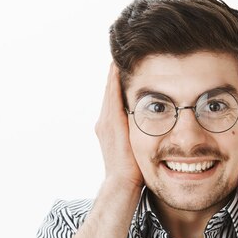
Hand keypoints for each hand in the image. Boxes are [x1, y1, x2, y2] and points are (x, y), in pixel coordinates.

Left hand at [95, 63, 143, 188]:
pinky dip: (114, 97)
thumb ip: (130, 114)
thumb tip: (134, 95)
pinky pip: (109, 109)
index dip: (116, 70)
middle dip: (114, 73)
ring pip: (109, 99)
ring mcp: (103, 127)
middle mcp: (104, 120)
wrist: (121, 182)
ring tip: (121, 70)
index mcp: (111, 118)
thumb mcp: (133, 135)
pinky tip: (121, 95)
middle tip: (121, 56)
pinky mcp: (104, 133)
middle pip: (109, 90)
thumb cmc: (131, 163)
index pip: (112, 86)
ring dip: (114, 84)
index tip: (120, 55)